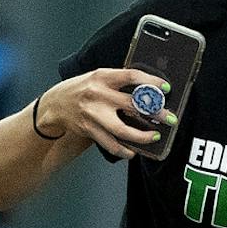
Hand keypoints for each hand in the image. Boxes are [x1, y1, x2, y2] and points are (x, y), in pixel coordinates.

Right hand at [45, 68, 177, 159]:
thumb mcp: (98, 77)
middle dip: (155, 112)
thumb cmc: (83, 89)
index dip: (151, 82)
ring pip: (122, 129)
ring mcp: (93, 114)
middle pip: (132, 104)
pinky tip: (133, 151)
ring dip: (142, 136)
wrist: (56, 104)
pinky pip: (110, 144)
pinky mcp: (89, 130)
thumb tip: (149, 90)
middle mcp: (98, 94)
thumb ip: (119, 82)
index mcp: (103, 77)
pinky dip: (124, 150)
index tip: (166, 89)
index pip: (131, 76)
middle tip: (170, 118)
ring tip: (155, 136)